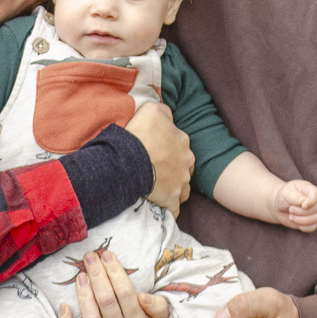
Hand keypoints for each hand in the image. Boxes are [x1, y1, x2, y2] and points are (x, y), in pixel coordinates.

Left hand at [59, 248, 168, 317]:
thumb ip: (158, 307)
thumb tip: (143, 295)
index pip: (126, 295)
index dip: (115, 273)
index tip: (107, 255)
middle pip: (106, 302)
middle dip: (98, 276)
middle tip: (90, 257)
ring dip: (84, 295)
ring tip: (81, 275)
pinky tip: (64, 306)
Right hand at [124, 102, 191, 216]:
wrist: (130, 158)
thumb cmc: (140, 133)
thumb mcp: (152, 109)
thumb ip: (164, 111)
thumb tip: (168, 117)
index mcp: (182, 141)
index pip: (181, 146)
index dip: (170, 149)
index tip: (157, 152)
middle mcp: (186, 162)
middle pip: (184, 167)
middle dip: (175, 169)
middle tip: (158, 170)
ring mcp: (181, 182)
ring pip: (183, 187)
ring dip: (175, 188)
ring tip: (161, 188)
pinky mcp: (172, 198)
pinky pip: (174, 208)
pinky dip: (170, 208)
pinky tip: (162, 206)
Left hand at [273, 179, 316, 231]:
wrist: (281, 206)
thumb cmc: (284, 196)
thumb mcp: (286, 193)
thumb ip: (295, 196)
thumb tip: (304, 202)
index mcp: (310, 189)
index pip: (315, 194)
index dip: (310, 202)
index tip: (302, 205)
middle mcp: (315, 200)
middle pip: (315, 209)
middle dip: (300, 212)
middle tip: (290, 209)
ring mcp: (315, 211)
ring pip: (315, 219)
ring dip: (300, 220)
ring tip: (291, 216)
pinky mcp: (312, 222)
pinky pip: (312, 227)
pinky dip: (302, 227)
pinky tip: (295, 221)